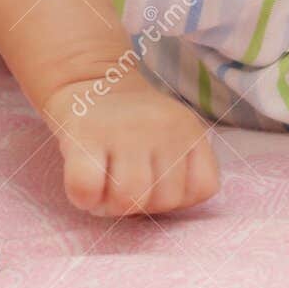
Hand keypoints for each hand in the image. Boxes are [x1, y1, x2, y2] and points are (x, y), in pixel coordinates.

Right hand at [41, 79, 219, 216]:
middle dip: (141, 205)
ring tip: (103, 190)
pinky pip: (87, 188)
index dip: (179, 197)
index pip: (204, 188)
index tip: (157, 183)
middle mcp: (165, 128)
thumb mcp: (173, 136)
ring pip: (129, 199)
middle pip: (166, 200)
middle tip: (123, 186)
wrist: (90, 81)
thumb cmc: (134, 125)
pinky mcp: (85, 136)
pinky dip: (84, 198)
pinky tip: (84, 187)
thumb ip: (181, 169)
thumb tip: (160, 205)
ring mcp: (126, 131)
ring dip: (110, 207)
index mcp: (191, 131)